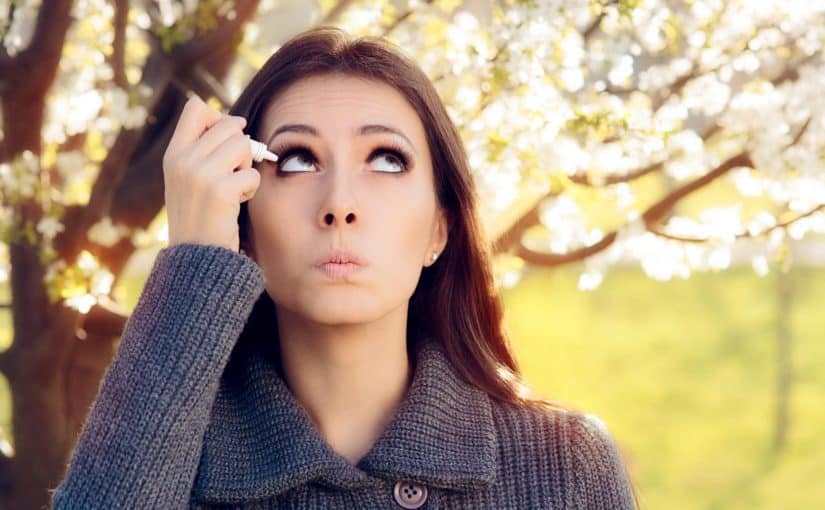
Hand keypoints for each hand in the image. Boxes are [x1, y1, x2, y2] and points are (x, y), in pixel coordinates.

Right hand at [162, 94, 259, 252]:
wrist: (194, 256)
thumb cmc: (199, 216)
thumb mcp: (187, 179)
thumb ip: (203, 151)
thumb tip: (239, 123)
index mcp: (173, 154)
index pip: (195, 108)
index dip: (219, 118)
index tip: (226, 139)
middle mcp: (184, 160)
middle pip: (229, 125)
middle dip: (241, 146)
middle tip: (234, 170)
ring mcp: (200, 174)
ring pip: (244, 145)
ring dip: (247, 166)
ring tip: (234, 186)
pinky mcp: (220, 190)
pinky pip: (253, 174)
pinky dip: (251, 189)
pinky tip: (236, 203)